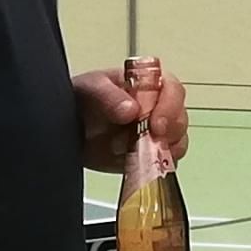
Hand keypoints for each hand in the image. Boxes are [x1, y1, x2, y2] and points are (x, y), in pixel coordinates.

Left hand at [74, 63, 189, 175]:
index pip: (173, 90)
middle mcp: (157, 107)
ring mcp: (155, 133)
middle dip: (167, 132)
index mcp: (147, 84)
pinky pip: (163, 163)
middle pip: (179, 119)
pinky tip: (133, 162)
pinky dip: (153, 166)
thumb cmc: (82, 99)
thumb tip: (131, 109)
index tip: (156, 123)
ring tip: (131, 152)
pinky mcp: (149, 155)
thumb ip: (109, 96)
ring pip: (176, 142)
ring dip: (160, 151)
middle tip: (146, 141)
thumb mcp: (90, 88)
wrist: (70, 128)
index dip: (170, 106)